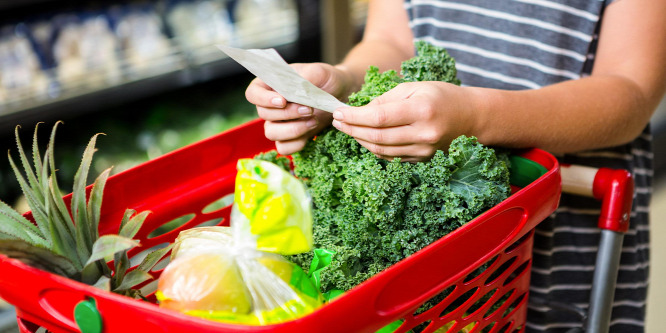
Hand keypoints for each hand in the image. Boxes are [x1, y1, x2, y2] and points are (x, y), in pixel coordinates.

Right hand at [245, 63, 353, 154]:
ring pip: (271, 133)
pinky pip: (284, 148)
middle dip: (287, 114)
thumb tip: (295, 90)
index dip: (263, 99)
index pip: (253, 93)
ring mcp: (279, 123)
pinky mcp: (291, 138)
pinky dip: (296, 143)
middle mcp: (271, 105)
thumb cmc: (326, 79)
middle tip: (309, 109)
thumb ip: (305, 78)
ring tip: (313, 120)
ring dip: (292, 129)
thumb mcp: (319, 72)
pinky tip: (311, 132)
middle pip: (264, 114)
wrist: (341, 94)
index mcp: (271, 85)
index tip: (282, 101)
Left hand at [331, 81, 477, 161]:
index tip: (339, 112)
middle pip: (376, 137)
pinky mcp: (422, 160)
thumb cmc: (442, 96)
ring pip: (381, 150)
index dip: (354, 117)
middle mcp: (423, 133)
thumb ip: (386, 98)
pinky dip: (374, 148)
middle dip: (351, 129)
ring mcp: (424, 150)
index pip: (378, 118)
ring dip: (360, 140)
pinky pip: (391, 157)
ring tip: (347, 129)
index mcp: (421, 110)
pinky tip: (365, 137)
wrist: (472, 118)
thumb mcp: (415, 87)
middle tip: (337, 122)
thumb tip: (360, 110)